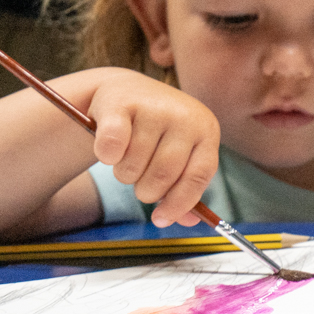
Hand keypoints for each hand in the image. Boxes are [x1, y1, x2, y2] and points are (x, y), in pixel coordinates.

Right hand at [87, 70, 219, 227]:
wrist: (127, 91)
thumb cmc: (158, 132)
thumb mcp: (180, 154)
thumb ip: (184, 187)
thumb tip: (188, 222)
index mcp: (206, 131)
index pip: (198, 176)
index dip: (179, 203)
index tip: (160, 221)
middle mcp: (185, 116)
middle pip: (163, 175)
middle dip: (146, 191)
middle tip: (140, 182)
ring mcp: (154, 107)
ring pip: (133, 167)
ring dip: (124, 174)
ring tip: (127, 158)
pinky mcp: (119, 104)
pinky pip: (111, 149)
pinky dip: (106, 157)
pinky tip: (109, 150)